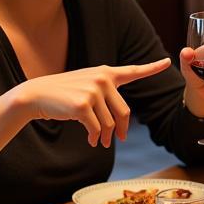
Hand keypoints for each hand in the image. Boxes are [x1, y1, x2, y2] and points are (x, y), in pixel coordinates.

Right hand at [14, 59, 170, 147]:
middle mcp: (102, 79)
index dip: (152, 67)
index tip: (167, 61)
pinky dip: (95, 138)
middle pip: (124, 112)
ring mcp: (92, 91)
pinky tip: (91, 141)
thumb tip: (121, 122)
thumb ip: (107, 95)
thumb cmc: (64, 95)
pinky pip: (97, 129)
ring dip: (106, 137)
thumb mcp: (88, 87)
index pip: (133, 71)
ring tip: (99, 142)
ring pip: (110, 123)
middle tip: (118, 140)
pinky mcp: (82, 105)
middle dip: (121, 129)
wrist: (36, 95)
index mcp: (106, 73)